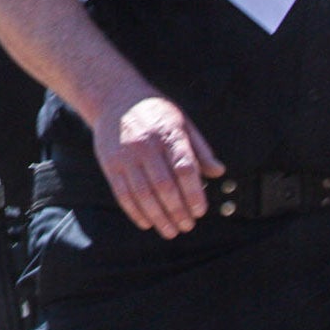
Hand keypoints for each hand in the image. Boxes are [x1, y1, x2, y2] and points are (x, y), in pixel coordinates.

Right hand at [92, 93, 224, 238]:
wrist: (114, 98)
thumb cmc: (155, 112)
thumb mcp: (182, 122)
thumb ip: (200, 149)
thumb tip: (218, 172)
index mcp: (169, 134)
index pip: (185, 169)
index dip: (194, 193)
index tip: (200, 211)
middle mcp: (146, 145)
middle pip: (164, 186)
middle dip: (178, 211)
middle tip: (187, 226)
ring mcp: (126, 156)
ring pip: (143, 194)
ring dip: (158, 217)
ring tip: (170, 231)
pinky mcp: (110, 164)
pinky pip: (123, 194)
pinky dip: (135, 212)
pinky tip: (147, 223)